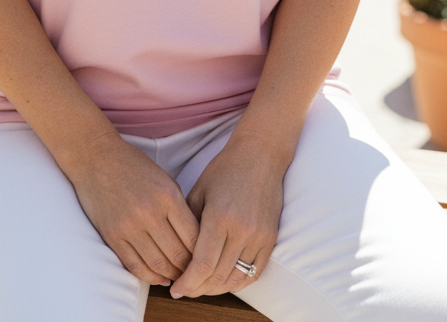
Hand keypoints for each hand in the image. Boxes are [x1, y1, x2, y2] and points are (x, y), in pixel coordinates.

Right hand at [68, 132, 199, 286]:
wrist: (96, 158)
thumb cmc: (133, 166)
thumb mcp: (164, 180)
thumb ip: (179, 208)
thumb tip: (195, 241)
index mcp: (167, 195)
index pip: (194, 236)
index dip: (203, 253)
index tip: (206, 258)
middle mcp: (150, 212)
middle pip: (178, 254)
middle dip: (189, 268)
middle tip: (195, 273)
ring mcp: (129, 225)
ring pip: (158, 264)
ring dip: (171, 275)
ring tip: (179, 277)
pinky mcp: (112, 235)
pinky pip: (134, 266)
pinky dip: (150, 276)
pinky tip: (159, 277)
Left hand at [170, 131, 284, 298]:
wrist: (260, 155)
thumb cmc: (225, 169)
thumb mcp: (199, 191)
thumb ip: (188, 223)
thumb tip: (177, 254)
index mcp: (220, 217)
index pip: (202, 265)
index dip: (187, 282)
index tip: (175, 290)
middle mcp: (242, 230)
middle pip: (217, 276)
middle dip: (198, 288)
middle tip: (185, 289)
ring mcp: (259, 237)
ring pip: (235, 279)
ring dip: (216, 288)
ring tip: (201, 286)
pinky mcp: (270, 239)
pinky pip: (254, 273)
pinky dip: (237, 282)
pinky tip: (223, 281)